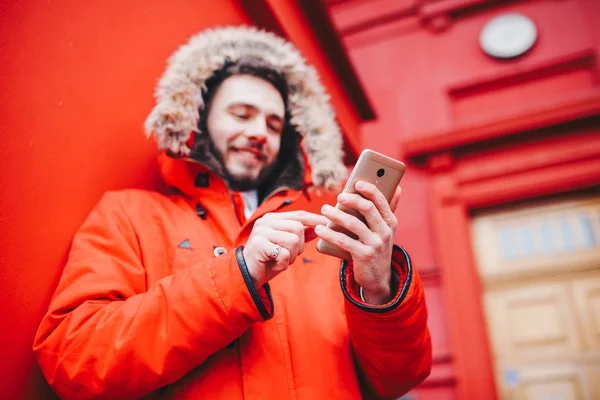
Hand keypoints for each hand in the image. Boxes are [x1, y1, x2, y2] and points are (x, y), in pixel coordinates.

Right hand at [243, 211, 328, 286]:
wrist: (247, 275)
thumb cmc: (268, 260)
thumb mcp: (287, 246)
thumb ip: (301, 235)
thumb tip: (318, 227)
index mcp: (273, 218)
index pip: (299, 215)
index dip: (314, 219)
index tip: (327, 222)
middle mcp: (266, 221)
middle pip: (298, 228)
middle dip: (299, 247)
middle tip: (288, 256)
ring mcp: (261, 232)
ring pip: (293, 240)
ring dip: (291, 256)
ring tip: (280, 260)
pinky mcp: (258, 244)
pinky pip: (284, 253)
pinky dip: (283, 264)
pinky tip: (274, 264)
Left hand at [316, 181, 401, 304]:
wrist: (378, 278)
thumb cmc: (376, 246)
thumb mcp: (385, 229)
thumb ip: (387, 209)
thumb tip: (396, 186)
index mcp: (390, 222)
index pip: (381, 201)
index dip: (370, 190)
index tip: (357, 183)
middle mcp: (386, 232)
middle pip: (368, 209)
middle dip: (352, 200)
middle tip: (338, 196)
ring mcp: (375, 244)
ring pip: (354, 224)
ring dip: (336, 214)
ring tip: (324, 210)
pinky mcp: (364, 256)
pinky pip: (344, 241)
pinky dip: (330, 234)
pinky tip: (320, 229)